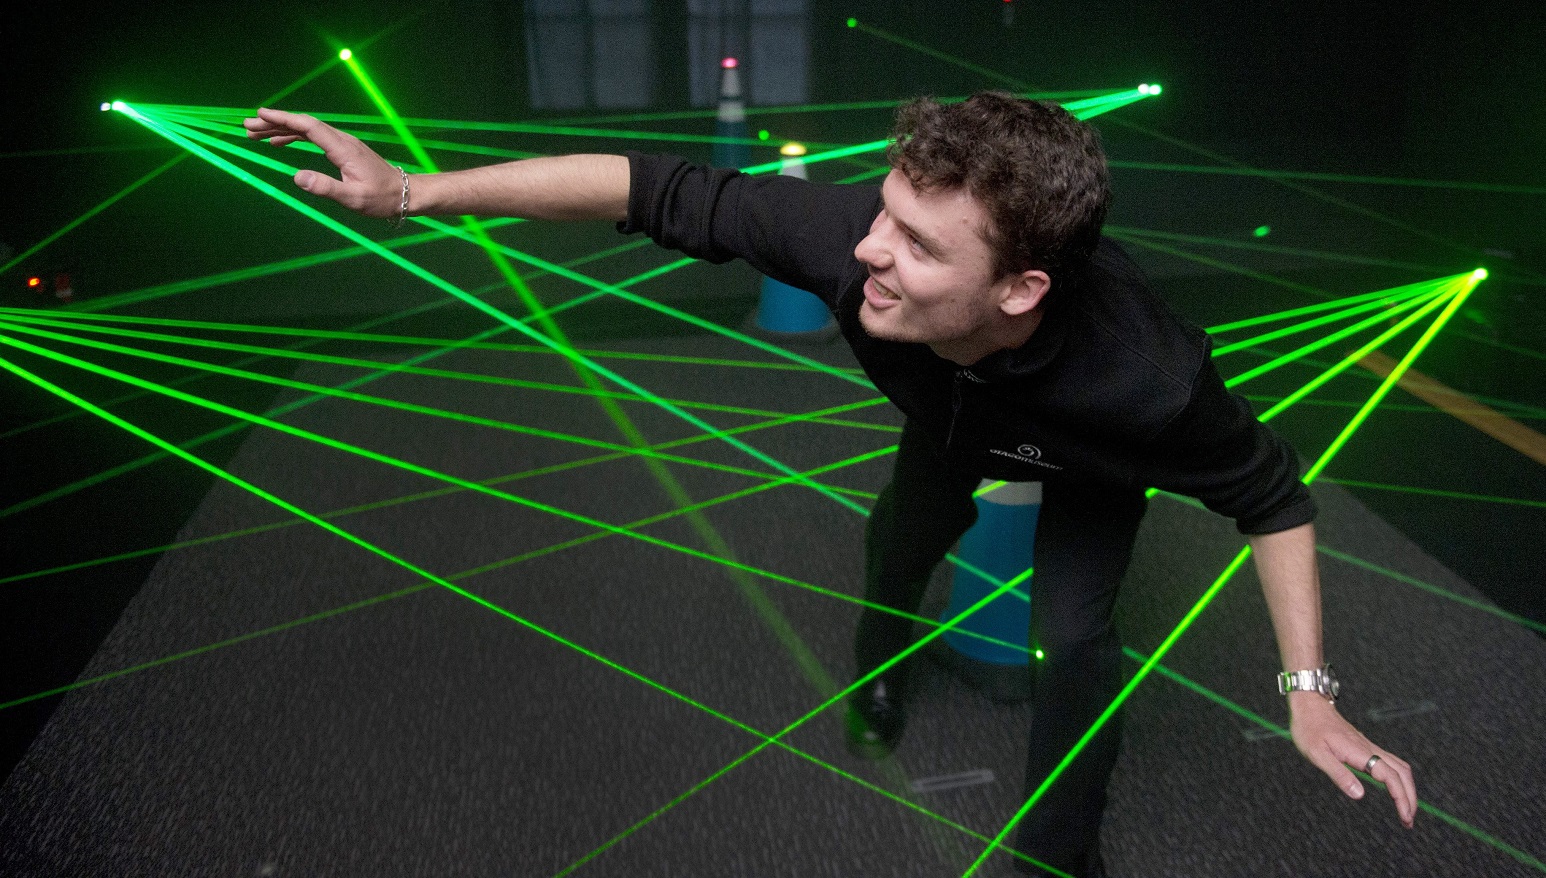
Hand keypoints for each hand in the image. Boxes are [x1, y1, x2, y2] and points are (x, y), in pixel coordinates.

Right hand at [242, 107, 402, 218]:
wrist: (405, 194)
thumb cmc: (380, 198)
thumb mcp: (352, 198)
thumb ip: (325, 188)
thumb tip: (296, 176)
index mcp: (342, 148)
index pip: (308, 127)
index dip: (283, 119)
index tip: (260, 115)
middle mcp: (342, 140)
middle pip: (303, 124)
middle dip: (274, 123)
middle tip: (247, 126)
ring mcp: (343, 143)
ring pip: (307, 130)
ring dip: (281, 129)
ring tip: (255, 134)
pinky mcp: (343, 149)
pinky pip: (314, 137)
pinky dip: (294, 136)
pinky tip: (280, 143)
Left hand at [1288, 692, 1416, 827]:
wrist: (1309, 705)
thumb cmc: (1309, 729)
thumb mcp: (1317, 754)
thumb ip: (1338, 774)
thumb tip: (1360, 795)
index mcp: (1360, 753)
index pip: (1390, 777)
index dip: (1401, 797)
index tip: (1405, 817)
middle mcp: (1370, 748)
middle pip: (1402, 773)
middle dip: (1409, 797)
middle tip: (1408, 821)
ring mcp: (1369, 746)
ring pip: (1399, 766)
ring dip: (1407, 788)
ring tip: (1405, 808)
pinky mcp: (1365, 745)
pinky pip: (1391, 762)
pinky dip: (1399, 778)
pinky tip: (1394, 787)